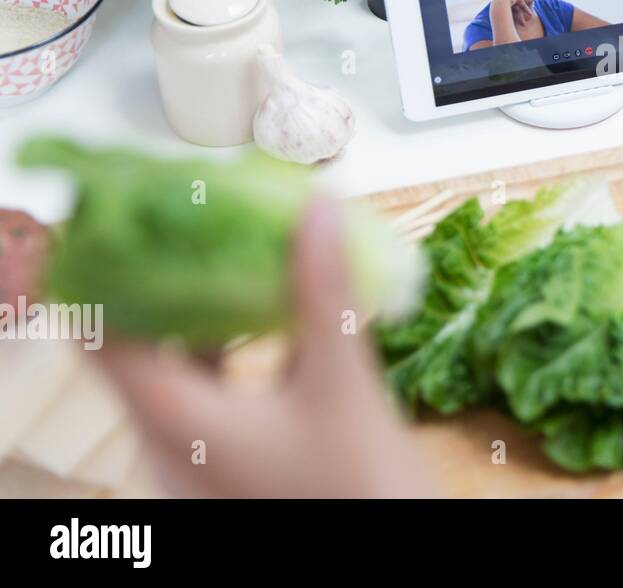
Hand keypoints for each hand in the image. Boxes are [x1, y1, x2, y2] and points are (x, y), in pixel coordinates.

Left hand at [98, 198, 435, 497]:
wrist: (378, 563)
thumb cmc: (354, 492)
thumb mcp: (341, 384)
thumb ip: (325, 293)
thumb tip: (314, 210)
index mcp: (172, 421)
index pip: (103, 334)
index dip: (109, 270)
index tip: (135, 213)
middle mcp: (165, 442)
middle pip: (137, 343)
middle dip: (165, 275)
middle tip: (197, 216)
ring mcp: (191, 457)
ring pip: (176, 366)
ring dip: (201, 308)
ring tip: (236, 249)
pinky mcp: (220, 464)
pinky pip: (209, 389)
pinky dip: (229, 344)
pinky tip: (271, 310)